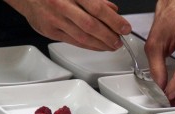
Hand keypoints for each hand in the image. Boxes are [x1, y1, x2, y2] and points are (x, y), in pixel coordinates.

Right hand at [4, 0, 131, 50]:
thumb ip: (95, 0)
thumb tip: (113, 11)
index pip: (97, 8)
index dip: (114, 21)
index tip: (125, 28)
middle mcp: (62, 5)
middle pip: (91, 25)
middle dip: (109, 36)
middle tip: (119, 41)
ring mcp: (55, 20)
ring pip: (83, 37)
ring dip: (101, 44)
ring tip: (112, 46)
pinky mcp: (50, 32)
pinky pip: (74, 42)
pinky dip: (89, 46)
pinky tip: (98, 47)